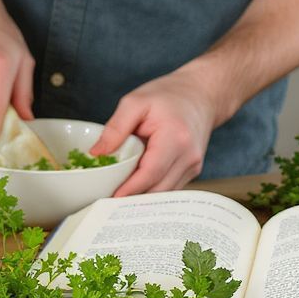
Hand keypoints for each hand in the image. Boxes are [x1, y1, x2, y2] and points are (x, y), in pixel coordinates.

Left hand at [91, 68, 222, 195]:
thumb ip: (116, 128)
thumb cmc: (169, 96)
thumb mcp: (135, 102)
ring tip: (115, 199)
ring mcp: (192, 166)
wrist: (201, 94)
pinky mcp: (190, 171)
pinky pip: (168, 188)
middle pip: (157, 190)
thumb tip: (97, 153)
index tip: (109, 199)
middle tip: (105, 203)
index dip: (129, 189)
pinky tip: (132, 190)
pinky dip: (149, 191)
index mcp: (176, 138)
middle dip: (131, 199)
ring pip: (163, 194)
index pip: (150, 173)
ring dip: (140, 198)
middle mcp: (189, 156)